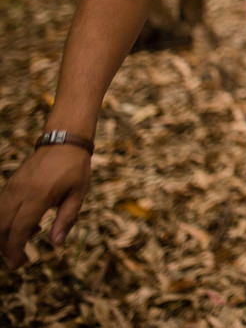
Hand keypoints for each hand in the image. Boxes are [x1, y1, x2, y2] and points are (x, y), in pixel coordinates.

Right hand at [0, 146, 91, 267]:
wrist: (63, 141)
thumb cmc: (75, 168)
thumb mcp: (78, 193)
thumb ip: (66, 219)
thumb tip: (56, 244)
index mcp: (39, 195)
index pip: (19, 228)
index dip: (15, 249)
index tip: (18, 264)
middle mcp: (21, 191)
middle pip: (2, 226)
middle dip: (6, 247)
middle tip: (17, 262)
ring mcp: (12, 187)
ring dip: (4, 236)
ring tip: (22, 244)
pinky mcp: (10, 184)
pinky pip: (0, 207)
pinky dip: (6, 222)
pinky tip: (27, 225)